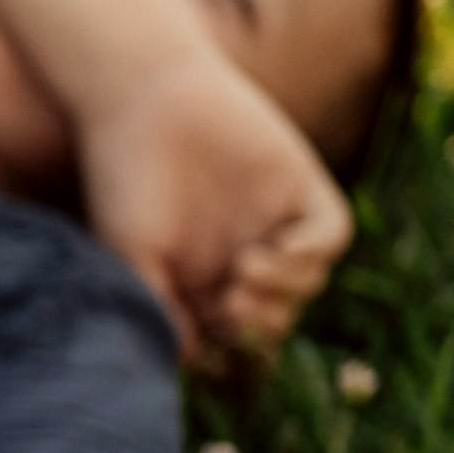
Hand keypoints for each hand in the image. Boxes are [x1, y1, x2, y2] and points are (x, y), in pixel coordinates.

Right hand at [73, 48, 351, 360]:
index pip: (237, 333)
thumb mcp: (128, 255)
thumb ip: (158, 307)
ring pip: (307, 283)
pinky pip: (330, 236)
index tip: (211, 336)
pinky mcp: (299, 186)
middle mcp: (242, 252)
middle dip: (261, 326)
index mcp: (203, 276)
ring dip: (283, 294)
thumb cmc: (122, 177)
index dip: (233, 347)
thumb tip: (188, 358)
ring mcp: (274, 219)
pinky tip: (273, 251)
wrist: (143, 95)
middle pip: (277, 314)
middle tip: (234, 304)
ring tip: (246, 273)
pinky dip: (310, 255)